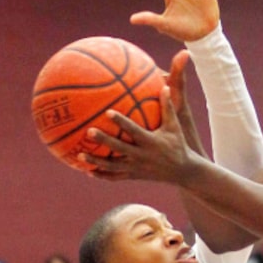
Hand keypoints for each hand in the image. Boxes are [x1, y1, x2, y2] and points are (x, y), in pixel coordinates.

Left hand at [80, 62, 201, 182]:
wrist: (183, 172)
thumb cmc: (178, 145)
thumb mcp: (175, 127)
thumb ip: (168, 107)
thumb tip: (164, 86)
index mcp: (151, 142)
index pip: (134, 131)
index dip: (121, 122)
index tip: (108, 112)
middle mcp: (142, 156)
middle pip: (119, 148)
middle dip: (104, 141)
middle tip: (88, 131)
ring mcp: (136, 168)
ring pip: (113, 166)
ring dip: (96, 161)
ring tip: (79, 155)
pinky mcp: (134, 176)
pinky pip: (115, 177)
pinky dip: (101, 175)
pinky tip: (87, 170)